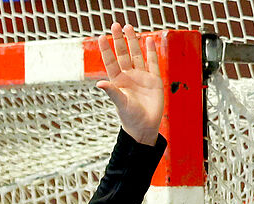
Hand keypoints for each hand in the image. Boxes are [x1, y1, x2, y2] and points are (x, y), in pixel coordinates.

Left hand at [96, 23, 163, 145]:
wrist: (145, 128)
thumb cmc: (130, 119)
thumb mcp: (120, 104)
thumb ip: (112, 92)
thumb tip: (99, 84)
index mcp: (118, 82)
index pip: (111, 62)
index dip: (107, 50)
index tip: (102, 37)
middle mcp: (129, 77)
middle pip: (123, 54)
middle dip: (119, 40)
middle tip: (115, 25)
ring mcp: (141, 77)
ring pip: (136, 54)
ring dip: (133, 41)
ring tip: (128, 27)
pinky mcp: (154, 80)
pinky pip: (152, 62)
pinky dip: (151, 51)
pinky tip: (148, 40)